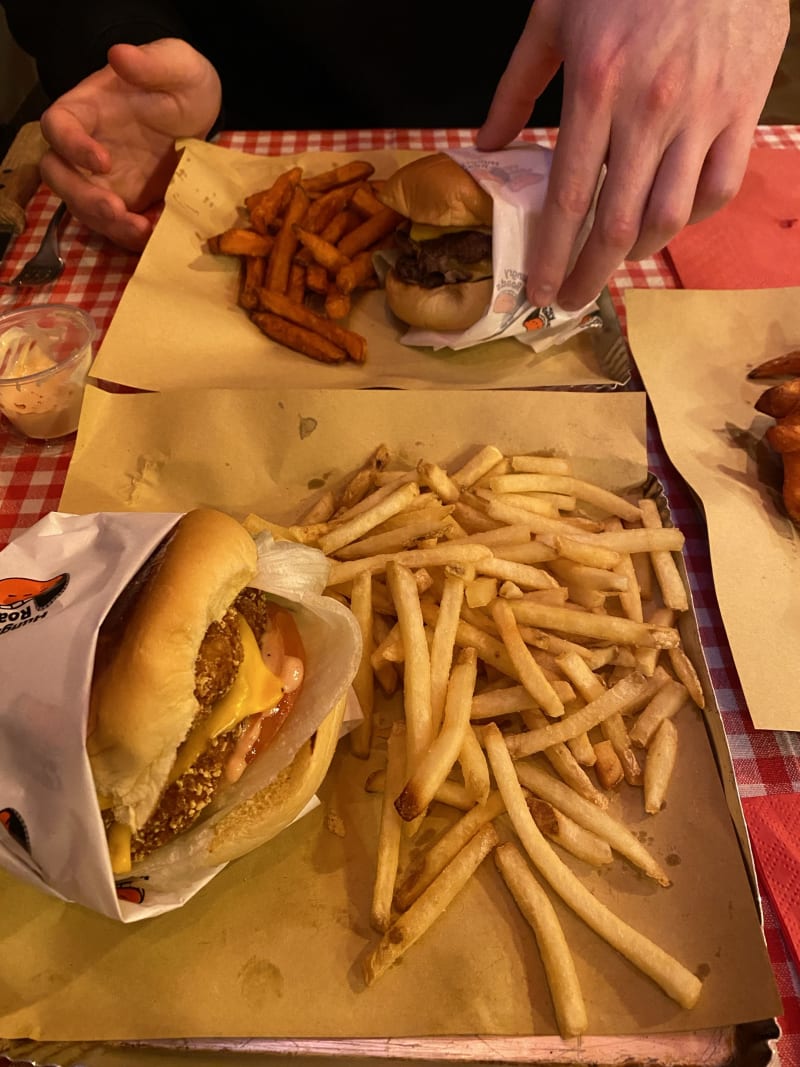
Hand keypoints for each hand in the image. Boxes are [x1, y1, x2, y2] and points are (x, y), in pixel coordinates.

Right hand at [39, 38, 221, 250]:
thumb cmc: (181, 83)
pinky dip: (134, 236)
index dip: (71, 145)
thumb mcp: (178, 66)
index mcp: (87, 109)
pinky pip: (120, 227)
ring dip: (109, 226)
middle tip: (116, 212)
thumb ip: (152, 61)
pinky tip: (158, 235)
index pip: (57, 126)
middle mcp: (85, 148)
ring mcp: (104, 181)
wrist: (203, 117)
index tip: (102, 160)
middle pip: (60, 177)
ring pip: (86, 209)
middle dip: (83, 199)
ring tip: (142, 231)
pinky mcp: (128, 204)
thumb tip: (119, 55)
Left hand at [477, 0, 788, 309]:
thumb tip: (487, 145)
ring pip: (672, 216)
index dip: (552, 255)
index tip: (540, 289)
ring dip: (639, 252)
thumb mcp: (555, 13)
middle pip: (619, 223)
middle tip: (571, 298)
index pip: (569, 199)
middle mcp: (649, 111)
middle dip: (590, 274)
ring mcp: (701, 113)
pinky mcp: (742, 108)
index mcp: (596, 89)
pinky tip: (669, 218)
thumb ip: (516, 86)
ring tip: (615, 259)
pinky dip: (693, 216)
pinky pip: (720, 186)